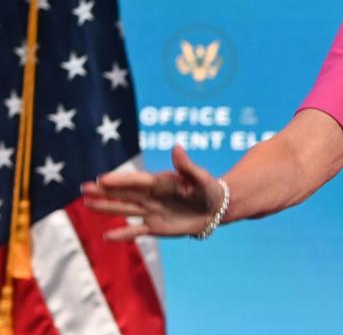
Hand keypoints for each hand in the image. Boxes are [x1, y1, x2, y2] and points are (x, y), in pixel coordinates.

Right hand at [82, 145, 225, 240]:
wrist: (216, 208)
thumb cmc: (208, 188)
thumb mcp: (200, 177)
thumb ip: (186, 165)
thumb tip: (176, 147)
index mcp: (160, 181)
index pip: (136, 181)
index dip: (119, 180)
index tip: (101, 179)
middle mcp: (151, 196)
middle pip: (124, 193)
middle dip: (104, 191)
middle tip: (84, 188)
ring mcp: (151, 211)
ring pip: (125, 209)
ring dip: (107, 207)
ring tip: (87, 203)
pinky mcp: (155, 227)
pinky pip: (136, 231)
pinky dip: (122, 234)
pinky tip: (106, 236)